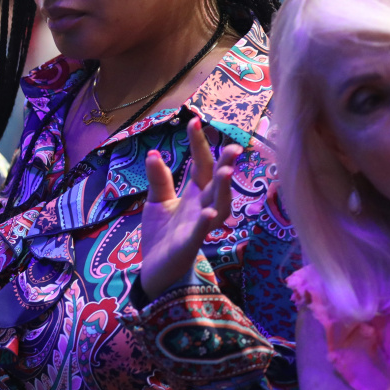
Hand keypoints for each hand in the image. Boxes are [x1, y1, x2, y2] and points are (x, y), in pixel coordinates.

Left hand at [139, 116, 238, 299]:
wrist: (156, 270)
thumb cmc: (162, 234)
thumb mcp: (158, 201)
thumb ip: (159, 179)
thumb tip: (155, 153)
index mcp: (195, 194)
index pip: (201, 164)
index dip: (199, 144)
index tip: (195, 120)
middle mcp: (202, 206)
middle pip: (218, 183)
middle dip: (226, 165)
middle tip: (233, 147)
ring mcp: (199, 226)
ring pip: (219, 206)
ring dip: (223, 190)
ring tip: (225, 172)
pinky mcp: (190, 245)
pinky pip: (201, 233)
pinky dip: (206, 223)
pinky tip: (208, 213)